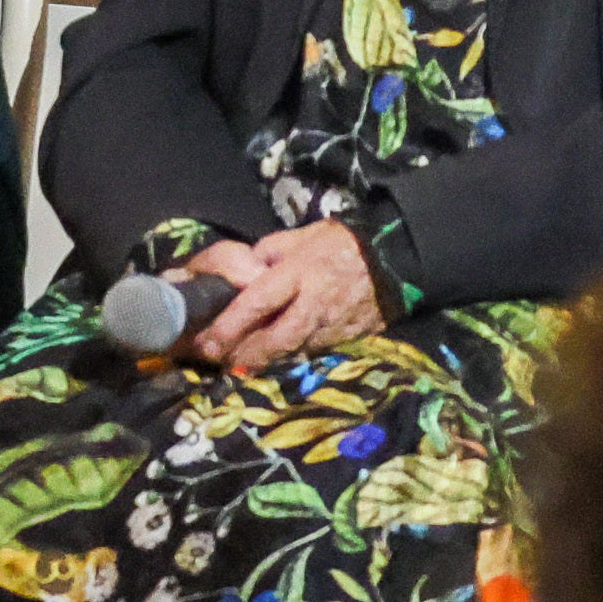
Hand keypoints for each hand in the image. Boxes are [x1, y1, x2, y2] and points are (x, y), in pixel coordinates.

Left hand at [194, 223, 382, 371]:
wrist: (393, 256)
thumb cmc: (341, 242)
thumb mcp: (301, 236)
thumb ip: (269, 254)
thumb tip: (243, 270)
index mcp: (299, 272)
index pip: (258, 303)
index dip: (231, 325)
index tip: (208, 341)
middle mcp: (314, 303)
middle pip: (276, 339)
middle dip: (246, 355)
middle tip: (219, 363)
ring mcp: (334, 324)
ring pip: (295, 351)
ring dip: (266, 361)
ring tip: (240, 365)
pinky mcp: (349, 337)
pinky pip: (316, 351)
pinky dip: (294, 356)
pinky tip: (276, 359)